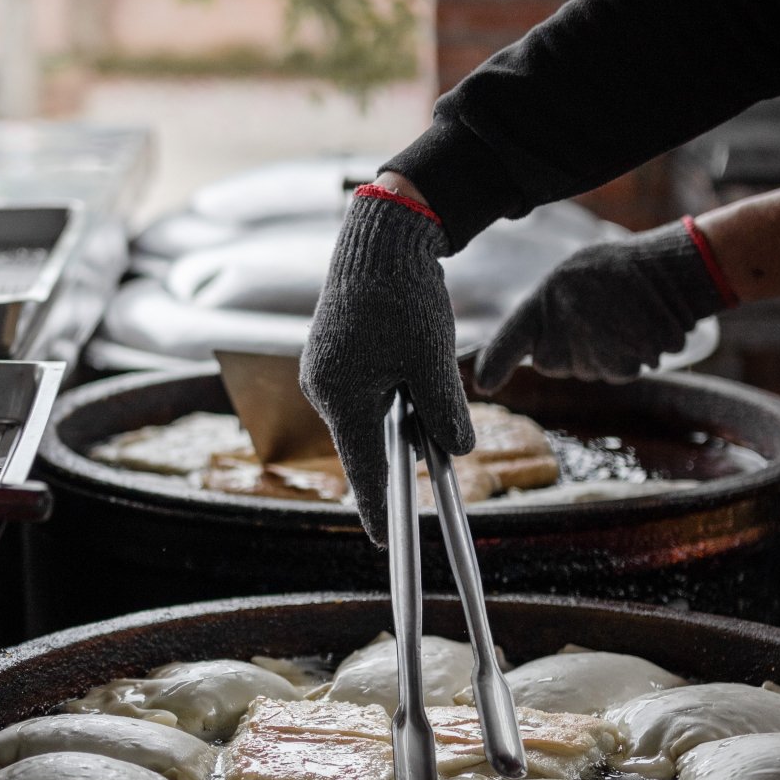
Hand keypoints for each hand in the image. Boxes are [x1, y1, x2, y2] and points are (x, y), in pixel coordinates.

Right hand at [300, 183, 473, 546]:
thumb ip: (444, 411)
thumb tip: (458, 452)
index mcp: (340, 396)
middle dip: (396, 452)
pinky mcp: (331, 353)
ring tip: (426, 393)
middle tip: (427, 469)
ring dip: (397, 416)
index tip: (383, 543)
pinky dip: (389, 394)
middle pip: (364, 442)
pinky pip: (362, 390)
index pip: (362, 468)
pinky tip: (411, 374)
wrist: (379, 237)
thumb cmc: (404, 296)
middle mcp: (322, 388)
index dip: (377, 508)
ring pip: (367, 414)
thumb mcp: (433, 360)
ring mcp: (322, 370)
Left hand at [475, 217, 730, 392]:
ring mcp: (596, 343)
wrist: (678, 269)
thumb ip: (547, 311)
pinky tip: (640, 330)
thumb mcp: (573, 277)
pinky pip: (618, 372)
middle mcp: (566, 321)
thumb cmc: (622, 271)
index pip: (512, 337)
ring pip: (589, 370)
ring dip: (605, 354)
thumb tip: (527, 348)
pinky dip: (630, 357)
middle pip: (553, 364)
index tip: (484, 386)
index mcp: (548, 294)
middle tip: (598, 318)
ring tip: (624, 319)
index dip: (495, 364)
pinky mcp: (626, 361)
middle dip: (570, 351)